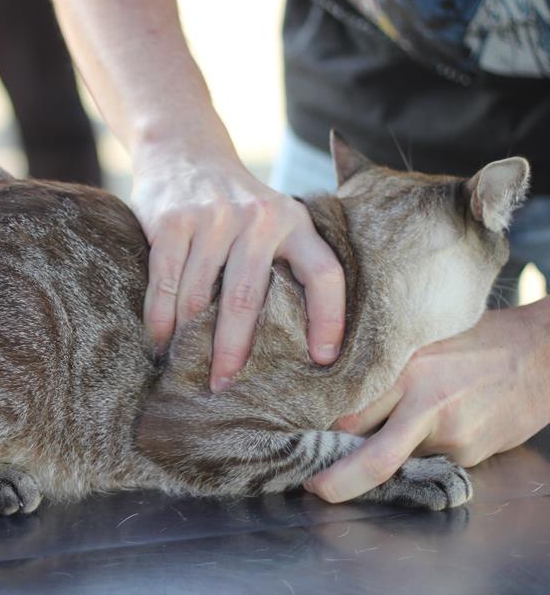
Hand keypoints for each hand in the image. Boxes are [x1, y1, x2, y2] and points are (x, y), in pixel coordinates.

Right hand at [131, 139, 345, 391]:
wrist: (183, 147)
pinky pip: (164, 284)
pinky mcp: (172, 221)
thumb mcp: (272, 216)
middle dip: (232, 351)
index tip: (324, 361)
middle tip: (223, 386)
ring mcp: (211, 218)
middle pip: (247, 299)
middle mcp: (257, 218)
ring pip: (198, 297)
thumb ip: (283, 260)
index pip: (324, 274)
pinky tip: (159, 342)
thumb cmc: (233, 200)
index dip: (329, 320)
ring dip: (188, 340)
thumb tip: (294, 343)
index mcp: (293, 221)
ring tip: (184, 369)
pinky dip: (159, 320)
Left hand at [305, 301, 549, 502]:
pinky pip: (427, 461)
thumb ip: (382, 362)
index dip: (321, 430)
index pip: (350, 410)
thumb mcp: (420, 338)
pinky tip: (426, 430)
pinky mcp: (469, 454)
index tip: (298, 441)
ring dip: (380, 461)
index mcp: (405, 368)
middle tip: (314, 486)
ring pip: (398, 461)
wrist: (541, 356)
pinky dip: (416, 453)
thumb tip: (335, 384)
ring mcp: (451, 435)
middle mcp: (425, 403)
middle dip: (338, 478)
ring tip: (370, 446)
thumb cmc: (475, 340)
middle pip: (371, 458)